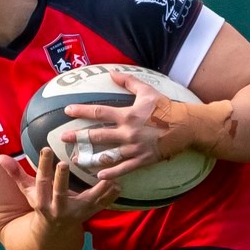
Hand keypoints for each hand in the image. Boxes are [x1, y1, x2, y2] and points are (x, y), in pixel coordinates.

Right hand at [0, 148, 120, 225]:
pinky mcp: (88, 214)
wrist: (54, 232)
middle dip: (62, 179)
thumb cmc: (40, 205)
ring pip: (86, 200)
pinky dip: (110, 197)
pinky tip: (119, 185)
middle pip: (60, 192)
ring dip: (97, 189)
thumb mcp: (28, 191)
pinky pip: (101, 205)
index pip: (41, 181)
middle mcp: (58, 208)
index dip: (43, 166)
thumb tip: (0, 157)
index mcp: (42, 200)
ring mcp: (75, 213)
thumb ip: (16, 173)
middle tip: (65, 163)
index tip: (45, 149)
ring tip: (105, 176)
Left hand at [61, 74, 196, 180]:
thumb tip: (112, 73)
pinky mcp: (142, 160)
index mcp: (127, 115)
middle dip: (79, 136)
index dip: (82, 111)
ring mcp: (134, 148)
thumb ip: (128, 82)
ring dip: (90, 158)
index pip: (99, 111)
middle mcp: (128, 132)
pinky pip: (124, 168)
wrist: (185, 126)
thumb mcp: (147, 91)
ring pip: (108, 155)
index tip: (67, 111)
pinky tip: (99, 176)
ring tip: (77, 160)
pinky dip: (111, 173)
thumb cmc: (165, 107)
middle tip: (63, 138)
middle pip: (98, 135)